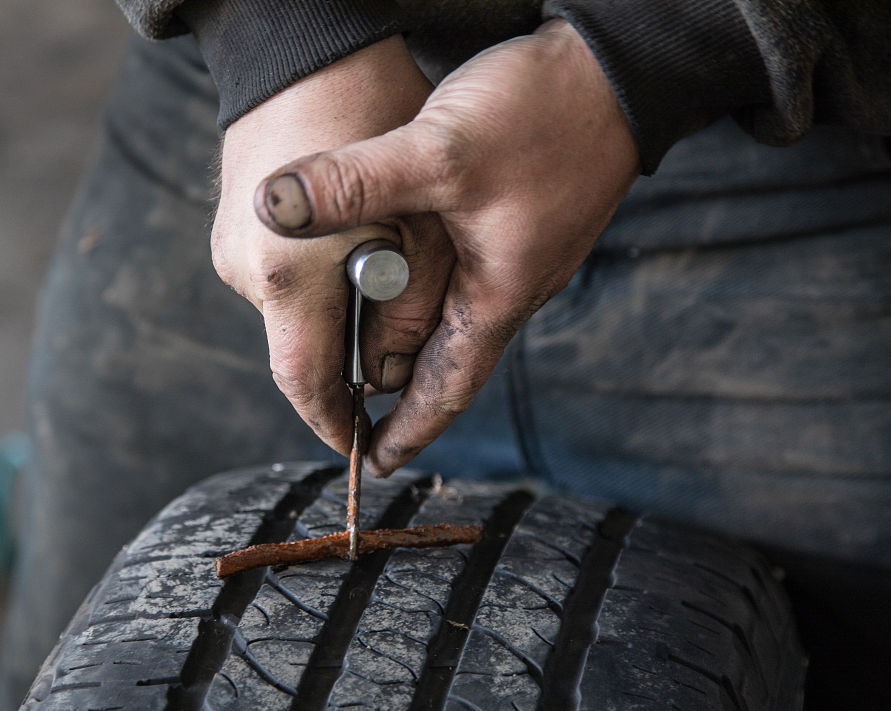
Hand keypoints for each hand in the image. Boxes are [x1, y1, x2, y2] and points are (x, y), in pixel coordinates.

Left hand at [253, 19, 640, 475]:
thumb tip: (274, 206)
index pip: (447, 388)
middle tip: (346, 400)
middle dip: (398, 384)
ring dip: (410, 333)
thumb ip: (356, 183)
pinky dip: (425, 285)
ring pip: (453, 313)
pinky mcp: (519, 215)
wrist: (616, 67)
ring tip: (360, 341)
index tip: (372, 463)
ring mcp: (519, 251)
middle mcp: (512, 285)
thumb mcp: (439, 152)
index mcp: (497, 295)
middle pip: (447, 356)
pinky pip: (464, 272)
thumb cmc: (543, 116)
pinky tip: (399, 266)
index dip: (408, 431)